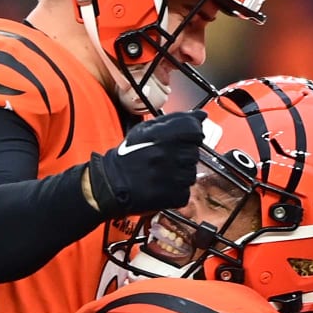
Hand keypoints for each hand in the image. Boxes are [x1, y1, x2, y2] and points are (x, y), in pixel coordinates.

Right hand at [85, 111, 206, 216]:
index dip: (192, 135)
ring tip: (163, 174)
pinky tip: (163, 187)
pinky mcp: (171, 197)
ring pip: (191, 174)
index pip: (194, 130)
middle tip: (166, 160)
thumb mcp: (146, 130)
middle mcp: (165, 155)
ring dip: (180, 174)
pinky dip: (176, 191)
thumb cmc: (128, 156)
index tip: (185, 139)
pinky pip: (185, 192)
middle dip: (183, 156)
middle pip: (194, 153)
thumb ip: (176, 120)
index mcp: (160, 136)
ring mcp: (169, 178)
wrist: (110, 184)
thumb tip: (201, 116)